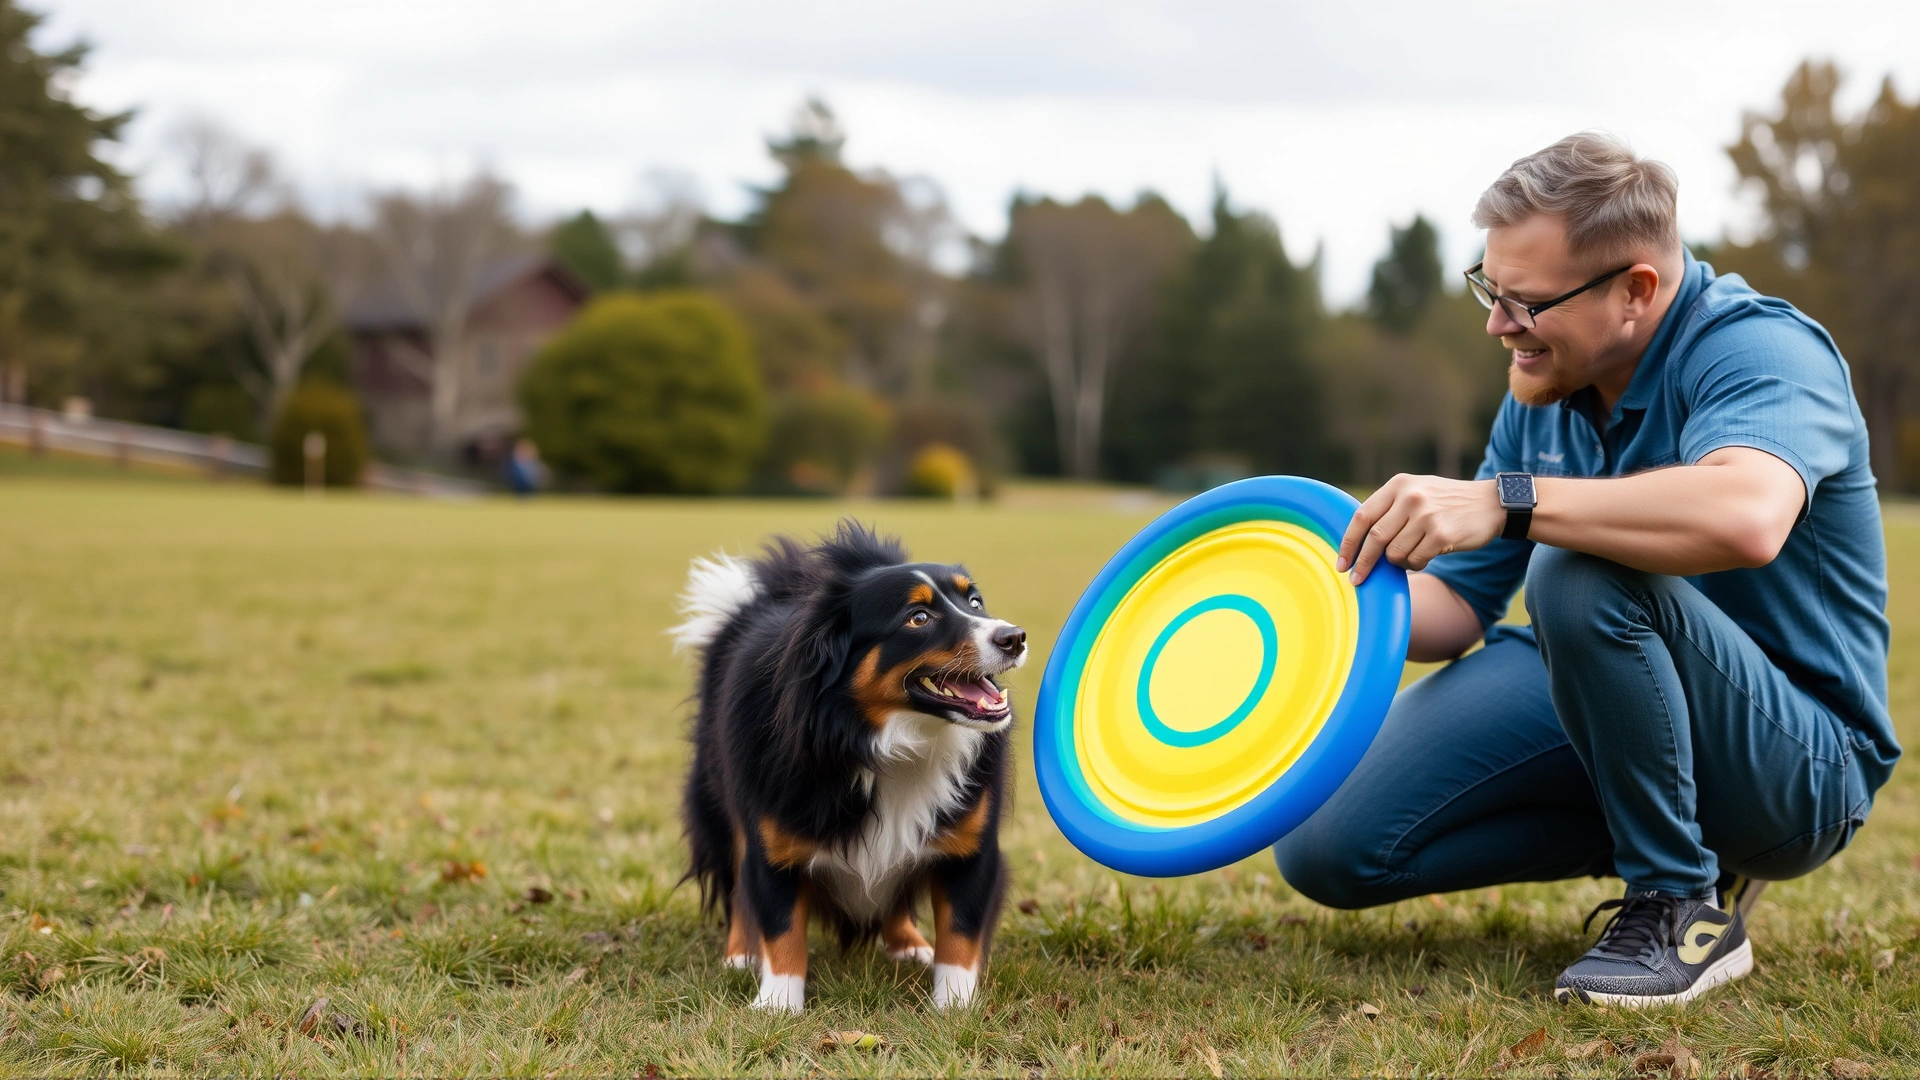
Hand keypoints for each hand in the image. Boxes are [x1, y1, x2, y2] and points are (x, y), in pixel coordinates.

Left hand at [1337, 474, 1505, 583]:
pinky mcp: (1441, 535)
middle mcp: (1410, 497)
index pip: (1362, 517)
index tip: (1342, 563)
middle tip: (1357, 580)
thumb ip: (1388, 508)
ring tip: (1412, 554)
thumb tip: (1356, 542)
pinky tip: (1427, 556)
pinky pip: (1415, 561)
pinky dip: (1415, 565)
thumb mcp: (1415, 491)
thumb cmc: (1446, 502)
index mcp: (1398, 485)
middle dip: (1363, 563)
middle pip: (1375, 539)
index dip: (1348, 543)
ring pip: (1394, 553)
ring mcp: (1426, 516)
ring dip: (1399, 562)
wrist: (1490, 504)